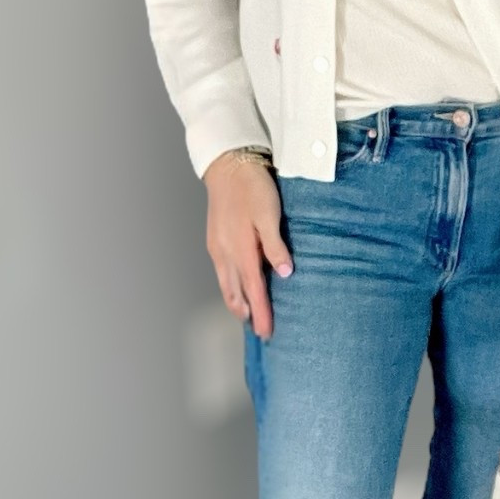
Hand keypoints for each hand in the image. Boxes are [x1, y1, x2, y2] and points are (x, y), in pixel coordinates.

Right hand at [203, 152, 291, 337]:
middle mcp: (224, 254)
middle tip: (260, 331)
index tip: (266, 331)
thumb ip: (275, 246)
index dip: (261, 313)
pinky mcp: (215, 241)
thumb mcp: (269, 215)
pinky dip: (230, 287)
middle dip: (247, 314)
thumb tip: (285, 274)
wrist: (227, 166)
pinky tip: (238, 287)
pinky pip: (222, 273)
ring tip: (248, 316)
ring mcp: (217, 248)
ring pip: (225, 285)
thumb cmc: (252, 188)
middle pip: (235, 294)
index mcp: (240, 250)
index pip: (253, 290)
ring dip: (237, 303)